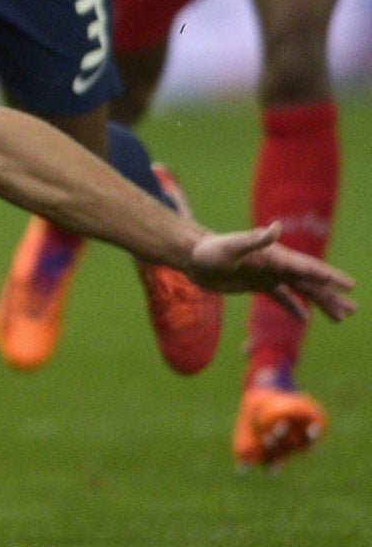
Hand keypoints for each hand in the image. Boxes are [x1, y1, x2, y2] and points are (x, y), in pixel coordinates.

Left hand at [184, 222, 356, 322]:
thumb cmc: (209, 251)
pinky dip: (294, 307)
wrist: (192, 258)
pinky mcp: (257, 284)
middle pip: (311, 282)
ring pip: (301, 291)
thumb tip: (276, 227)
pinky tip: (304, 319)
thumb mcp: (231, 247)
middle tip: (355, 308)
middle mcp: (277, 265)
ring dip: (321, 302)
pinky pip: (282, 298)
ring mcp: (269, 275)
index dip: (330, 276)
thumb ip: (254, 239)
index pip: (308, 267)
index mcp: (275, 257)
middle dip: (333, 295)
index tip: (350, 285)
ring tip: (341, 317)